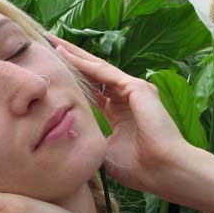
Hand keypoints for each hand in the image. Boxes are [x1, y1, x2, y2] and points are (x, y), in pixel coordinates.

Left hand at [50, 35, 191, 193]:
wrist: (163, 171)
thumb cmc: (140, 168)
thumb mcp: (106, 152)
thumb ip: (91, 139)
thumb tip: (69, 139)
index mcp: (121, 114)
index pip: (93, 92)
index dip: (75, 81)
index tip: (55, 73)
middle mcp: (128, 97)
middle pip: (94, 74)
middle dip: (73, 59)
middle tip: (50, 43)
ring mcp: (134, 90)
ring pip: (97, 68)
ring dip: (75, 54)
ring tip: (54, 41)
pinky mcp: (136, 87)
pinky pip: (104, 72)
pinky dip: (84, 63)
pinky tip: (65, 54)